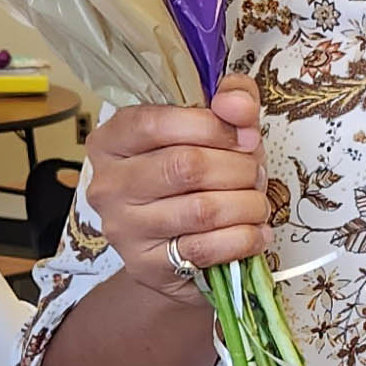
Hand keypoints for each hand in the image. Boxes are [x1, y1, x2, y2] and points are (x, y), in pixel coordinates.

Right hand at [82, 75, 271, 306]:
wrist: (176, 240)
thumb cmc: (192, 175)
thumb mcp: (211, 124)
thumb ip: (230, 100)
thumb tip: (238, 105)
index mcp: (112, 140)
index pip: (155, 123)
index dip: (212, 126)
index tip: (246, 136)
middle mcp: (109, 184)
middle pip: (184, 166)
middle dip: (237, 168)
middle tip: (255, 173)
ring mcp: (123, 229)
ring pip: (200, 210)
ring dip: (246, 205)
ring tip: (257, 203)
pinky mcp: (146, 266)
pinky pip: (205, 250)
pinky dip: (244, 239)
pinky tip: (254, 232)